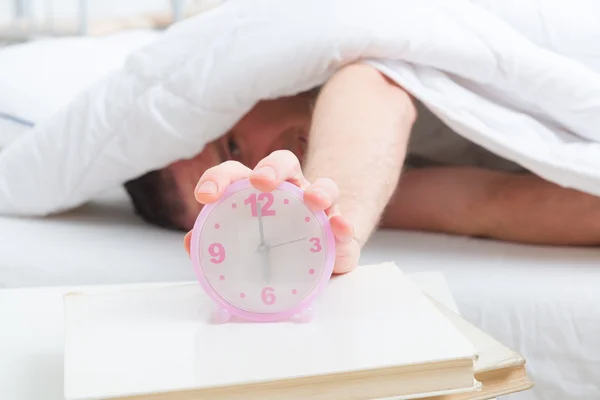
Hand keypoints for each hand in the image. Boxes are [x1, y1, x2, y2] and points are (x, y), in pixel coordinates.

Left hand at [183, 151, 358, 274]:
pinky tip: (339, 227)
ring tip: (313, 201)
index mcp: (260, 193)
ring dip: (318, 190)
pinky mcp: (339, 229)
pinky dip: (343, 223)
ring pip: (323, 185)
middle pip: (282, 163)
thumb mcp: (244, 245)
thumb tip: (191, 242)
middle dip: (271, 168)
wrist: (313, 257)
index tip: (205, 195)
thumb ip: (218, 241)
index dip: (219, 177)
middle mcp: (290, 190)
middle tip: (261, 183)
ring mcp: (319, 206)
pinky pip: (343, 221)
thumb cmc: (273, 245)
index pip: (238, 173)